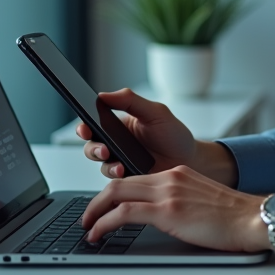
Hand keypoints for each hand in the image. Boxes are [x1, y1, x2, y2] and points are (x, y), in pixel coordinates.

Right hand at [78, 88, 195, 176]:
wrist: (190, 160)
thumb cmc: (173, 134)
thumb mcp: (155, 112)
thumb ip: (130, 101)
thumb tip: (104, 94)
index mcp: (119, 124)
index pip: (94, 122)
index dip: (84, 125)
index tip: (85, 128)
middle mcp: (116, 143)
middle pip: (91, 145)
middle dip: (92, 148)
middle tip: (103, 149)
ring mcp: (121, 161)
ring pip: (100, 163)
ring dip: (105, 163)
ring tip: (118, 164)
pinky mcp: (128, 177)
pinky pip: (114, 179)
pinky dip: (116, 176)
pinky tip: (125, 172)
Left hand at [82, 164, 268, 251]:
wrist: (254, 218)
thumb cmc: (235, 217)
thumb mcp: (201, 202)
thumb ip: (180, 202)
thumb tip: (164, 219)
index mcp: (177, 173)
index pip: (135, 178)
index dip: (113, 193)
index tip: (103, 207)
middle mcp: (169, 177)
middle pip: (119, 183)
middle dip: (96, 201)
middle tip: (87, 218)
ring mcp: (167, 192)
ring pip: (116, 193)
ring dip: (95, 212)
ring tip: (88, 228)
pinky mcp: (167, 210)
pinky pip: (124, 213)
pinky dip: (104, 223)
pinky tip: (98, 234)